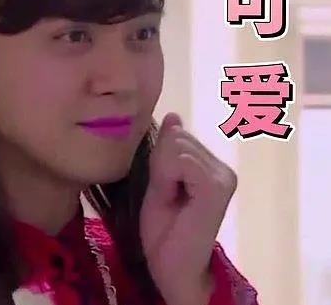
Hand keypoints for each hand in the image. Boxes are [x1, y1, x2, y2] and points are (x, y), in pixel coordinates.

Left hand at [139, 112, 237, 304]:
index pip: (175, 135)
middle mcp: (222, 168)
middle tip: (166, 195)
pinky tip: (177, 200)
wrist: (170, 266)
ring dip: (162, 173)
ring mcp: (223, 176)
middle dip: (160, 165)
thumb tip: (174, 115)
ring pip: (175, 146)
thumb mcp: (158, 179)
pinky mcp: (217, 186)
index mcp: (210, 165)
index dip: (158, 160)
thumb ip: (166, 149)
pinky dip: (166, 178)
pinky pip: (180, 160)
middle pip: (175, 137)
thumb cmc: (163, 228)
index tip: (164, 188)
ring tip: (172, 199)